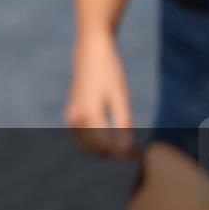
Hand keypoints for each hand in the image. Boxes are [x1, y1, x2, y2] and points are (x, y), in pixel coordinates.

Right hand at [65, 35, 136, 159]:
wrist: (90, 54)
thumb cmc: (110, 73)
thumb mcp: (120, 98)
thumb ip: (123, 126)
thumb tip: (128, 152)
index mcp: (89, 114)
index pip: (107, 146)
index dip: (124, 154)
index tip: (139, 155)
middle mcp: (76, 118)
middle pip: (97, 150)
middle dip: (114, 153)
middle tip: (134, 151)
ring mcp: (70, 118)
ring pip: (88, 147)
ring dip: (105, 150)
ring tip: (124, 144)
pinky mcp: (70, 116)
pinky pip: (83, 139)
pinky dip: (96, 143)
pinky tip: (111, 136)